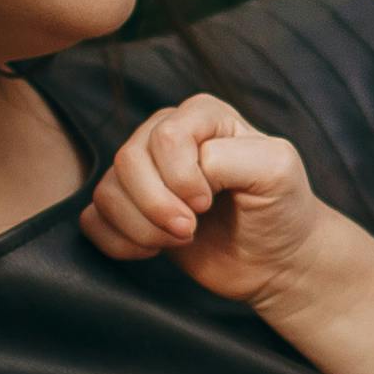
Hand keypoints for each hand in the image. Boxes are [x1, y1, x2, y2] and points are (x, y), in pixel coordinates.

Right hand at [79, 94, 330, 303]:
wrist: (276, 258)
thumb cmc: (281, 208)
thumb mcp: (277, 169)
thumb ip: (233, 157)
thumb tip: (189, 170)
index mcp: (202, 115)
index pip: (165, 137)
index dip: (182, 178)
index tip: (209, 203)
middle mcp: (165, 135)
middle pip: (127, 161)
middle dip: (158, 207)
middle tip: (192, 230)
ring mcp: (143, 173)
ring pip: (107, 191)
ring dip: (142, 228)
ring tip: (182, 239)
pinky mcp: (127, 209)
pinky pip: (93, 220)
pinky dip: (120, 243)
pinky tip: (154, 250)